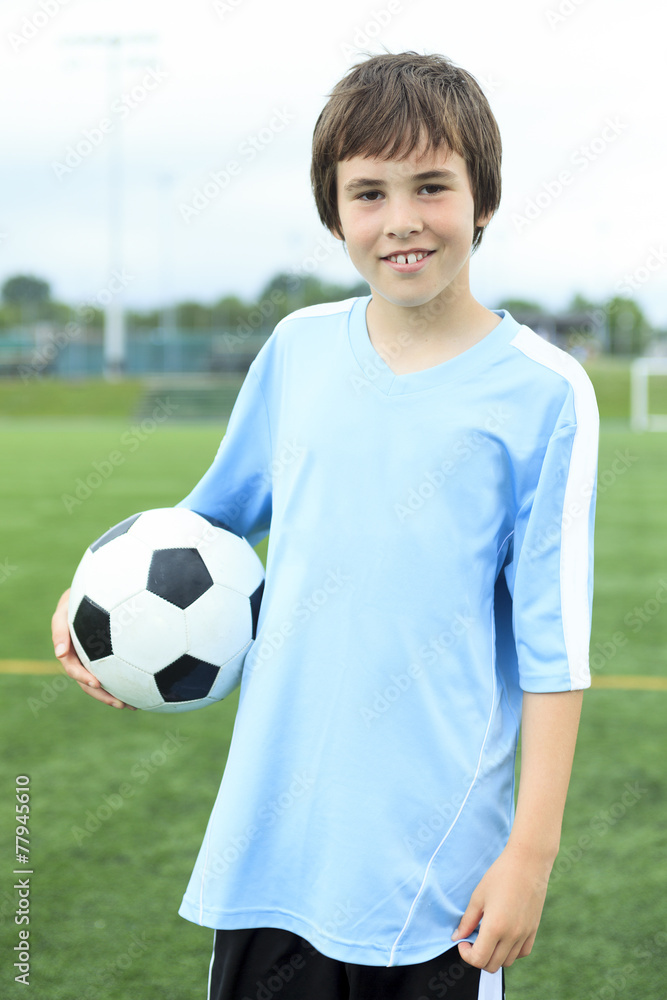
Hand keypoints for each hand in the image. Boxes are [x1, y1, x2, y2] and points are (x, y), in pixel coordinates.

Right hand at [51, 588, 135, 709]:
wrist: (99, 589)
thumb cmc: (81, 595)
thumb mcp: (65, 605)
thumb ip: (59, 627)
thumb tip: (60, 654)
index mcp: (69, 648)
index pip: (73, 667)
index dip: (83, 676)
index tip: (96, 683)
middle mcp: (81, 656)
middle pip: (89, 682)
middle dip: (103, 695)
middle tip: (120, 703)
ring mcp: (94, 658)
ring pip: (102, 683)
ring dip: (114, 696)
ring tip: (131, 706)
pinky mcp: (108, 657)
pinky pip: (114, 673)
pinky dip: (123, 683)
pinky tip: (140, 692)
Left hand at [451, 845, 551, 972]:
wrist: (528, 863)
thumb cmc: (500, 875)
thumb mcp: (478, 896)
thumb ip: (468, 920)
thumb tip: (457, 937)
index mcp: (495, 927)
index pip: (479, 959)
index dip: (466, 955)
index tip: (463, 941)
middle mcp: (512, 935)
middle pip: (492, 965)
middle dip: (478, 957)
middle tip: (472, 939)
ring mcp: (525, 934)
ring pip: (507, 962)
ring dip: (494, 955)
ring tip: (488, 936)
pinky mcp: (534, 930)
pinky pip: (522, 953)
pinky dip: (511, 952)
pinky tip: (504, 937)